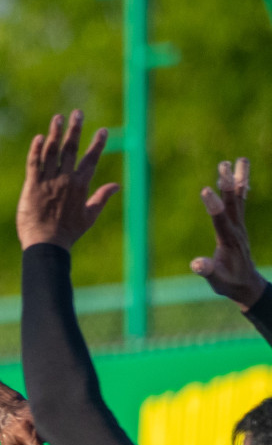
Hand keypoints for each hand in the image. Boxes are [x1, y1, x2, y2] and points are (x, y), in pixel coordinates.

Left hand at [16, 110, 119, 250]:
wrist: (46, 244)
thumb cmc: (68, 233)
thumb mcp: (89, 216)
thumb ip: (102, 198)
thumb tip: (118, 185)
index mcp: (81, 185)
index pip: (91, 159)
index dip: (97, 143)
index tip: (102, 130)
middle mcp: (66, 179)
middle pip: (71, 149)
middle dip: (75, 129)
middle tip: (77, 113)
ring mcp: (48, 182)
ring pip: (52, 152)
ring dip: (55, 133)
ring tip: (58, 118)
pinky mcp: (32, 186)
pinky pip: (34, 164)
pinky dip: (36, 150)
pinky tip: (39, 137)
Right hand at [190, 158, 264, 308]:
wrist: (246, 284)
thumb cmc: (228, 282)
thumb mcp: (217, 281)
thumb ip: (208, 271)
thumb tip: (197, 263)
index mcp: (229, 241)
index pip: (221, 220)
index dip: (213, 205)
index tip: (205, 190)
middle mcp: (236, 229)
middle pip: (233, 203)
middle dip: (227, 185)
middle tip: (223, 166)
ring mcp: (239, 225)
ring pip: (240, 198)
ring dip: (238, 179)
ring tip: (237, 160)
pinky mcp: (238, 224)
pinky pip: (240, 201)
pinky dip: (240, 186)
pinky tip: (238, 174)